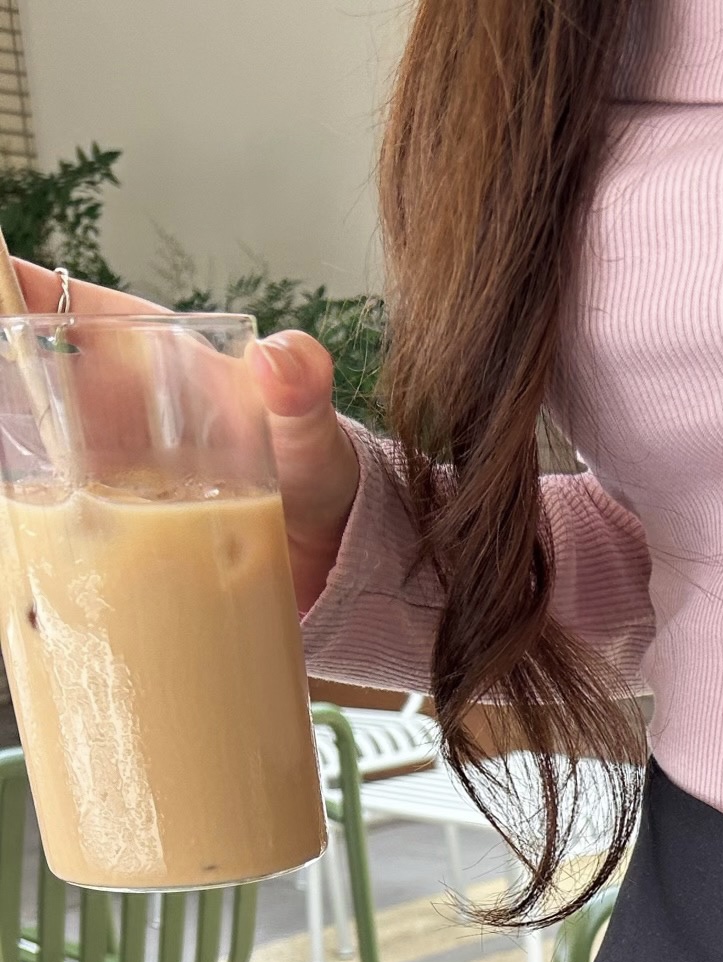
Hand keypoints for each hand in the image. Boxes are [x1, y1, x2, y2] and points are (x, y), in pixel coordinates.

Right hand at [10, 258, 359, 615]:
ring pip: (38, 447)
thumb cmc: (316, 465)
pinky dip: (43, 519)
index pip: (66, 310)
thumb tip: (281, 359)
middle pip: (33, 380)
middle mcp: (119, 407)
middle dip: (8, 384)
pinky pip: (66, 512)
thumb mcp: (309, 423)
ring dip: (19, 452)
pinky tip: (24, 536)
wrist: (331, 548)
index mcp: (151, 357)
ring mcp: (112, 466)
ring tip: (9, 476)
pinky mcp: (120, 524)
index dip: (16, 292)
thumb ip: (301, 388)